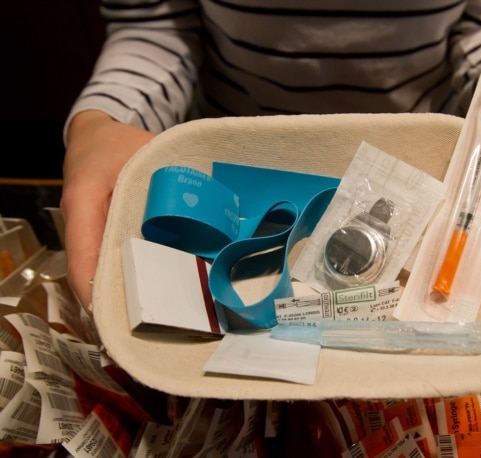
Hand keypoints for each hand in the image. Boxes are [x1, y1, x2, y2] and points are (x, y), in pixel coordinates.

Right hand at [60, 111, 154, 312]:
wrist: (96, 137)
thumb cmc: (118, 144)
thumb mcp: (145, 151)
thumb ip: (169, 176)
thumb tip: (206, 205)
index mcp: (84, 202)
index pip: (82, 253)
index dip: (94, 288)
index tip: (111, 317)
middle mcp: (81, 224)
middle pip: (90, 274)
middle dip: (115, 303)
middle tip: (146, 329)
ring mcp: (88, 235)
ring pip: (101, 273)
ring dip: (124, 295)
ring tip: (157, 320)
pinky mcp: (100, 238)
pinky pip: (112, 263)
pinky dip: (131, 279)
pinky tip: (159, 294)